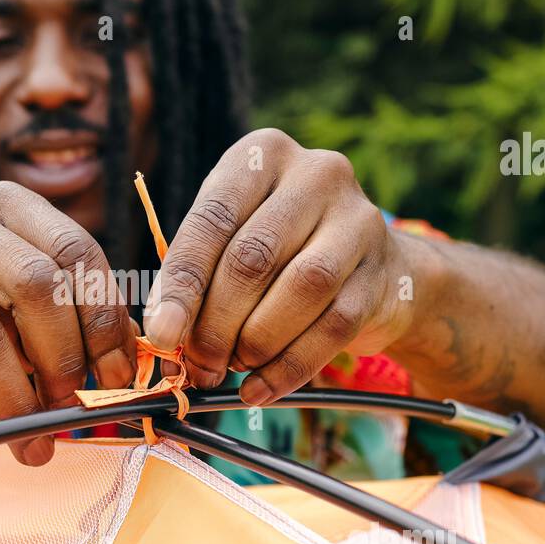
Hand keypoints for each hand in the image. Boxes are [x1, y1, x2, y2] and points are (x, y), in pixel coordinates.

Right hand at [0, 181, 135, 464]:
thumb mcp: (17, 307)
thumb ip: (70, 322)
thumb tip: (123, 370)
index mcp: (9, 207)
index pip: (76, 252)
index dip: (104, 321)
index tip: (115, 378)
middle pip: (36, 286)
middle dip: (62, 358)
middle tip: (68, 408)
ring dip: (14, 399)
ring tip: (28, 440)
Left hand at [144, 128, 412, 404]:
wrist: (374, 265)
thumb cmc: (281, 247)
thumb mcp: (233, 237)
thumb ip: (198, 274)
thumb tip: (165, 332)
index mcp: (263, 155)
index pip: (212, 220)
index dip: (182, 284)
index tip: (162, 334)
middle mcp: (316, 174)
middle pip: (253, 257)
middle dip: (216, 323)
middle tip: (197, 364)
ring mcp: (358, 220)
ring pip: (300, 289)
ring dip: (255, 343)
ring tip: (231, 367)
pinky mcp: (383, 271)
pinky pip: (333, 327)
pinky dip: (289, 367)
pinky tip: (260, 389)